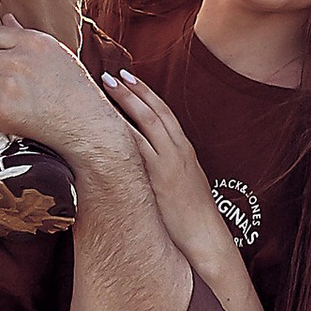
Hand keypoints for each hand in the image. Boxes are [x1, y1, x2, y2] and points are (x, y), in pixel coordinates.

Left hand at [0, 19, 120, 164]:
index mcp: (32, 41)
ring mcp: (8, 85)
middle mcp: (18, 60)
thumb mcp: (55, 53)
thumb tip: (5, 17)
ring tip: (0, 98)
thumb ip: (25, 35)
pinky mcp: (0, 109)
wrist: (85, 125)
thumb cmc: (74, 90)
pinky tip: (0, 114)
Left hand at [100, 66, 237, 277]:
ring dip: (124, 103)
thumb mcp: (183, 182)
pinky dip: (121, 132)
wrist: (205, 236)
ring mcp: (167, 163)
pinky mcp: (158, 178)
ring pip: (144, 124)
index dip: (146, 93)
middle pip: (152, 112)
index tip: (129, 77)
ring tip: (105, 87)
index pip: (164, 113)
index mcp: (185, 149)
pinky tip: (105, 123)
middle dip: (132, 91)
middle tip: (111, 74)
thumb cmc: (192, 215)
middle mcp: (177, 150)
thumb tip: (147, 163)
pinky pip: (136, 149)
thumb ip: (167, 167)